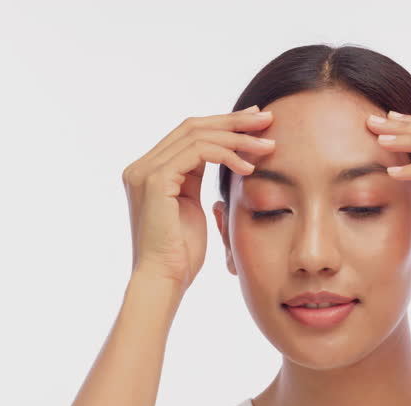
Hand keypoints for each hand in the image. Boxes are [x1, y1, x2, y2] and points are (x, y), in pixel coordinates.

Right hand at [121, 105, 273, 289]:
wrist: (165, 281)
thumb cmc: (182, 255)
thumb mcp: (192, 206)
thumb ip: (196, 178)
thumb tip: (221, 154)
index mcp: (150, 170)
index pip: (189, 134)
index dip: (223, 124)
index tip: (255, 123)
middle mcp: (142, 166)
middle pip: (192, 126)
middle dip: (234, 121)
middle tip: (267, 118)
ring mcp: (145, 171)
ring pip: (198, 135)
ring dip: (237, 138)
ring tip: (267, 146)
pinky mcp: (154, 180)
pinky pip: (198, 152)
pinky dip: (227, 155)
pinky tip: (249, 167)